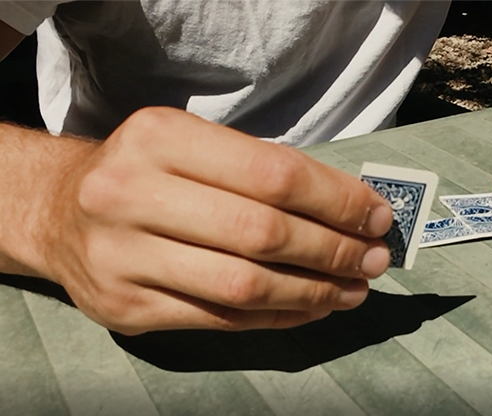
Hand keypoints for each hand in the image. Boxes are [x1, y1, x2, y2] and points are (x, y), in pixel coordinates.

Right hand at [38, 107, 392, 334]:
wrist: (59, 210)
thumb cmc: (148, 172)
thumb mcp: (196, 146)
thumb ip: (265, 172)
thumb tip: (354, 212)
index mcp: (159, 137)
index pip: (274, 173)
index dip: (338, 200)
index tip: (378, 216)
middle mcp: (130, 193)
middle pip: (263, 232)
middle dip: (335, 250)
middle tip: (375, 258)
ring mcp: (122, 256)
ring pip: (245, 285)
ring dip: (315, 291)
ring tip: (354, 288)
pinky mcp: (124, 308)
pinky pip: (222, 320)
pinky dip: (280, 316)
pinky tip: (312, 307)